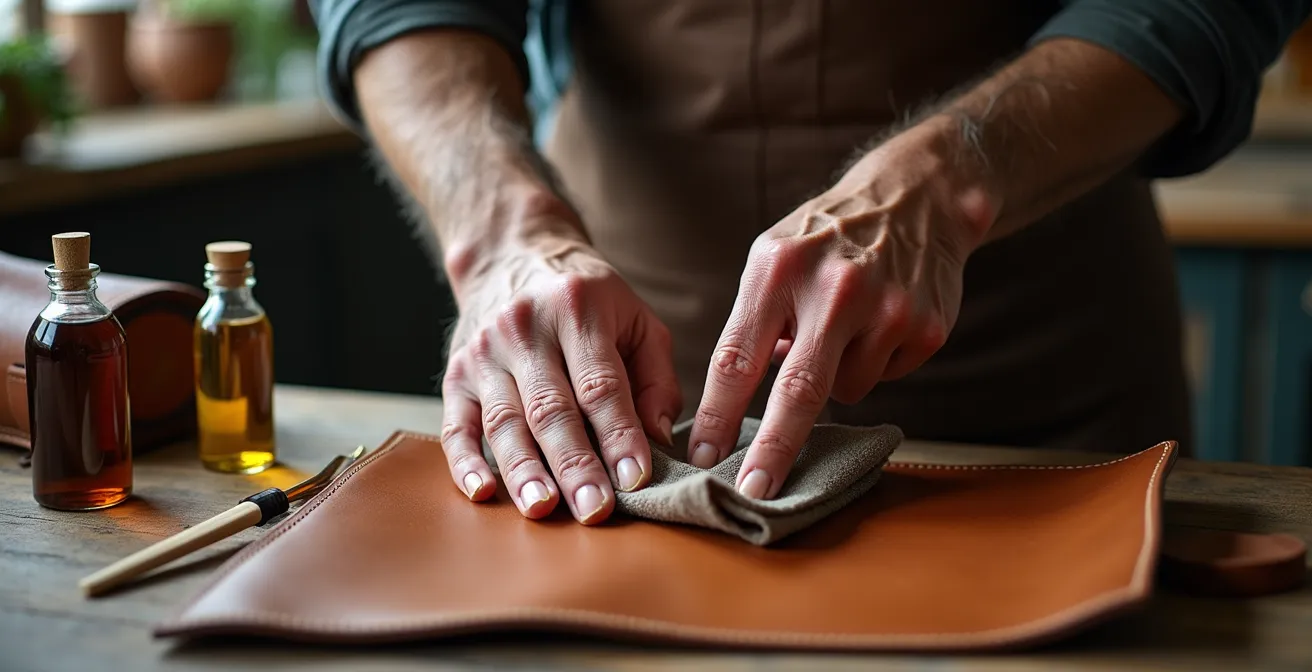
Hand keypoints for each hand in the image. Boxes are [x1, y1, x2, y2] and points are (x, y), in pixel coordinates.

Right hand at [439, 228, 681, 523]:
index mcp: (578, 310)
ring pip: (505, 421)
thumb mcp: (635, 318)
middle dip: (575, 465)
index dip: (619, 434)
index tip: (635, 479)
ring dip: (524, 471)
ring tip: (543, 510)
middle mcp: (525, 329)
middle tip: (594, 510)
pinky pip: (456, 425)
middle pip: (551, 408)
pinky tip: (484, 492)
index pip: (600, 384)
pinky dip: (467, 462)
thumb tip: (657, 439)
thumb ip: (655, 377)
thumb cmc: (587, 301)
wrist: (510, 256)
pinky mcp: (455, 375)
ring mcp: (484, 352)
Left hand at [688, 123, 996, 497]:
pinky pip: (884, 378)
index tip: (701, 454)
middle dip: (771, 449)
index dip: (716, 414)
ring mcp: (886, 309)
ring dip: (834, 377)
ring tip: (845, 326)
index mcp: (778, 268)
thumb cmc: (829, 235)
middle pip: (796, 391)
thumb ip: (755, 321)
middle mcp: (833, 288)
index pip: (736, 357)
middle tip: (752, 491)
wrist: (920, 196)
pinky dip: (873, 363)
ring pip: (844, 390)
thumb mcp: (776, 255)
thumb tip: (741, 394)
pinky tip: (881, 322)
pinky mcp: (926, 328)